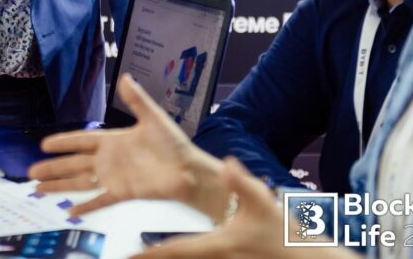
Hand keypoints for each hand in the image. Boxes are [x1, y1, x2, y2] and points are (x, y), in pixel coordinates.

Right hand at [28, 73, 228, 218]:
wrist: (190, 171)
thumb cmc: (174, 144)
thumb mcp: (154, 118)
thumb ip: (137, 100)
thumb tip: (125, 77)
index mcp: (113, 140)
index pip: (82, 140)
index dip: (63, 142)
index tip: (44, 144)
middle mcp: (109, 160)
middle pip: (74, 164)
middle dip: (53, 167)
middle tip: (31, 170)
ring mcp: (113, 178)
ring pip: (80, 183)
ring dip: (60, 186)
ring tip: (39, 189)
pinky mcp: (122, 194)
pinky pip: (99, 200)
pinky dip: (85, 207)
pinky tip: (69, 212)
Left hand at [133, 158, 352, 258]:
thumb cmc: (285, 234)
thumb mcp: (264, 203)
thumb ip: (242, 183)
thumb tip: (226, 163)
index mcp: (219, 244)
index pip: (176, 249)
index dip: (150, 253)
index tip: (128, 256)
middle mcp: (218, 258)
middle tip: (126, 258)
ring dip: (168, 258)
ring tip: (144, 256)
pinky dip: (186, 258)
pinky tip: (174, 255)